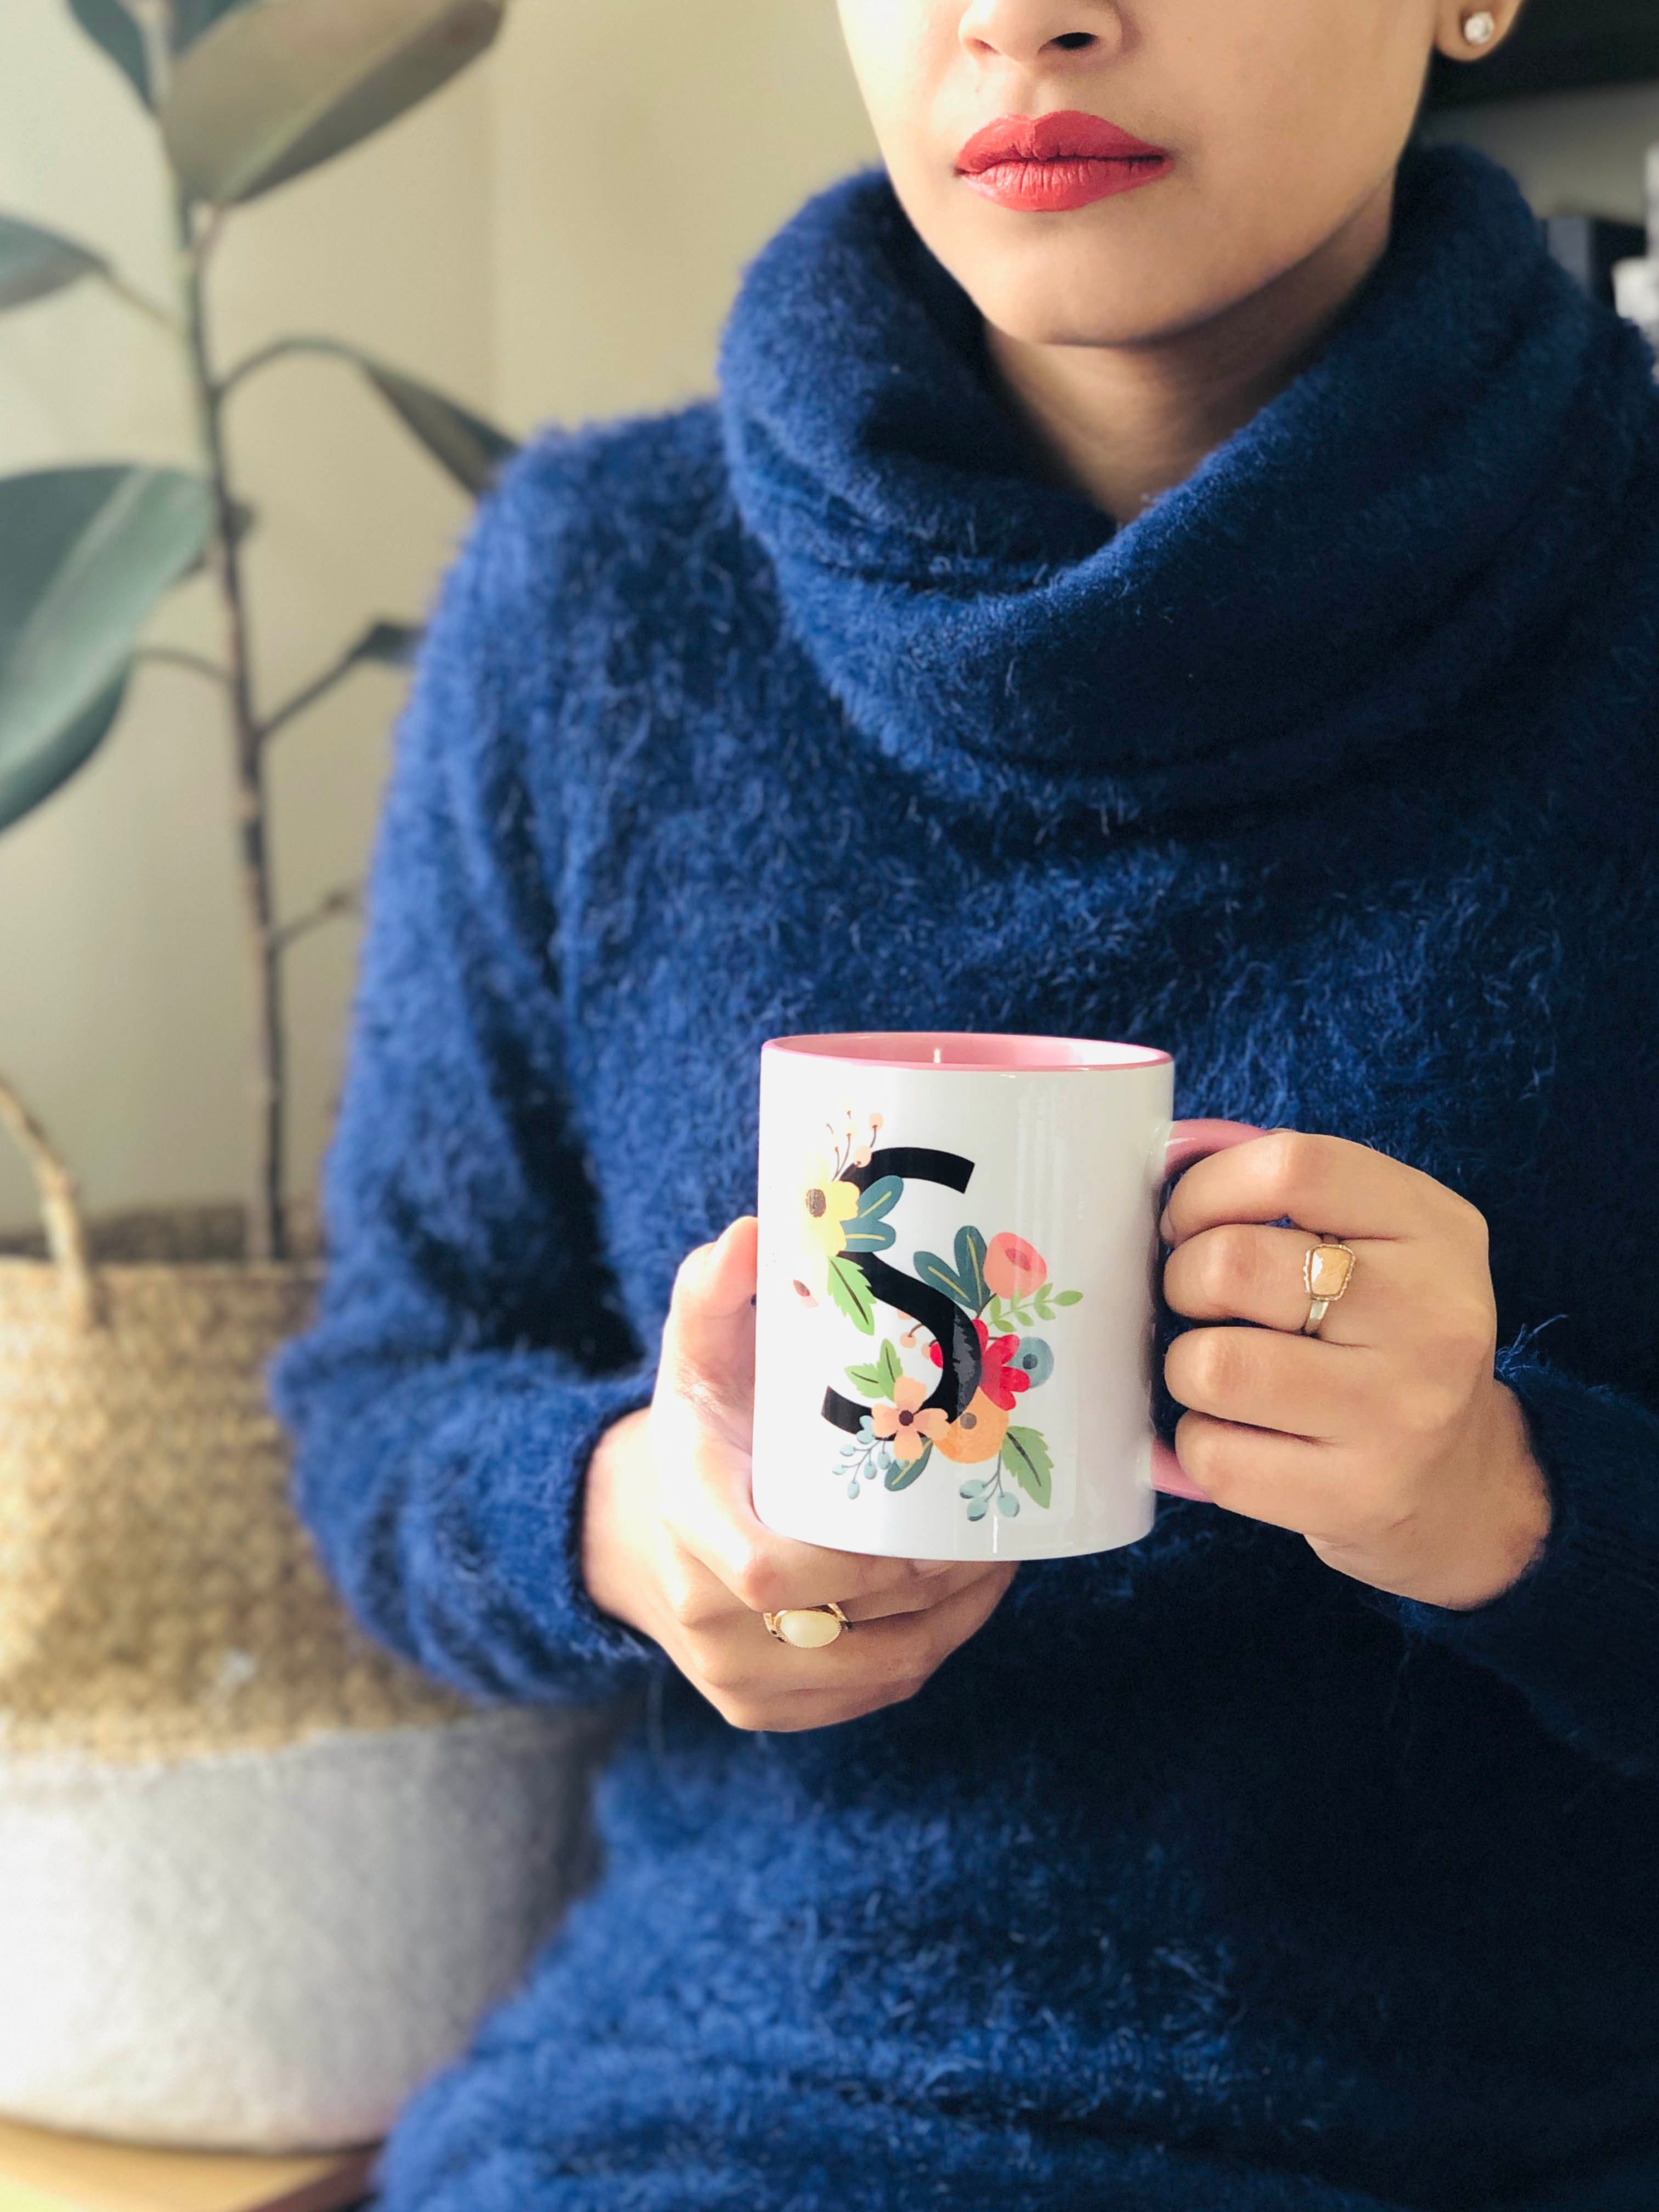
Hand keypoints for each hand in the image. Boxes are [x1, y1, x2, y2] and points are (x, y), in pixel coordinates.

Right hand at [580, 1214, 1017, 1730]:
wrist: (638, 1529)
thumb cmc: (699, 1424)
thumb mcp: (695, 1349)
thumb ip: (713, 1289)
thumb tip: (752, 1232)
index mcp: (687, 1516)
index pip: (766, 1569)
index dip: (861, 1563)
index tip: (933, 1520)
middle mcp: (700, 1609)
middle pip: (844, 1626)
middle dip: (938, 1585)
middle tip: (998, 1527)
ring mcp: (731, 1673)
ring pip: (875, 1668)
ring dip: (952, 1623)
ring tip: (999, 1560)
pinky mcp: (761, 1709)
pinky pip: (869, 1693)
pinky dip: (927, 1653)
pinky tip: (963, 1602)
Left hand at [1157, 1128, 1551, 1609]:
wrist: (1462, 1482)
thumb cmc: (1381, 1339)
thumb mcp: (1379, 1242)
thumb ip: (1288, 1194)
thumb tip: (1164, 1158)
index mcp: (1436, 1230)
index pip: (1292, 1168)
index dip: (1206, 1188)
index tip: (1186, 1221)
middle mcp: (1432, 1317)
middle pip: (1233, 1264)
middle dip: (1183, 1280)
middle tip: (1199, 1302)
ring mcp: (1400, 1412)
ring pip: (1211, 1366)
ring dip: (1184, 1367)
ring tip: (1218, 1370)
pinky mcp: (1359, 1495)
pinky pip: (1213, 1456)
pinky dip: (1198, 1442)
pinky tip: (1239, 1435)